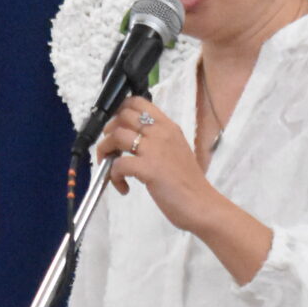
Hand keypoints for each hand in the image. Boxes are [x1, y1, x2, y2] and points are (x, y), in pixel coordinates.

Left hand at [91, 98, 216, 234]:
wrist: (202, 204)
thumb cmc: (188, 183)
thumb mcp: (176, 150)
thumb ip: (157, 140)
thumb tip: (133, 138)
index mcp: (168, 126)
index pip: (137, 102)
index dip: (118, 112)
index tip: (115, 128)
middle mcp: (161, 132)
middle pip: (122, 116)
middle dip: (108, 132)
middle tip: (110, 150)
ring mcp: (155, 149)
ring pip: (116, 136)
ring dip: (105, 151)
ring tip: (111, 169)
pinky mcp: (149, 168)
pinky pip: (118, 164)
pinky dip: (113, 176)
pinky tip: (123, 187)